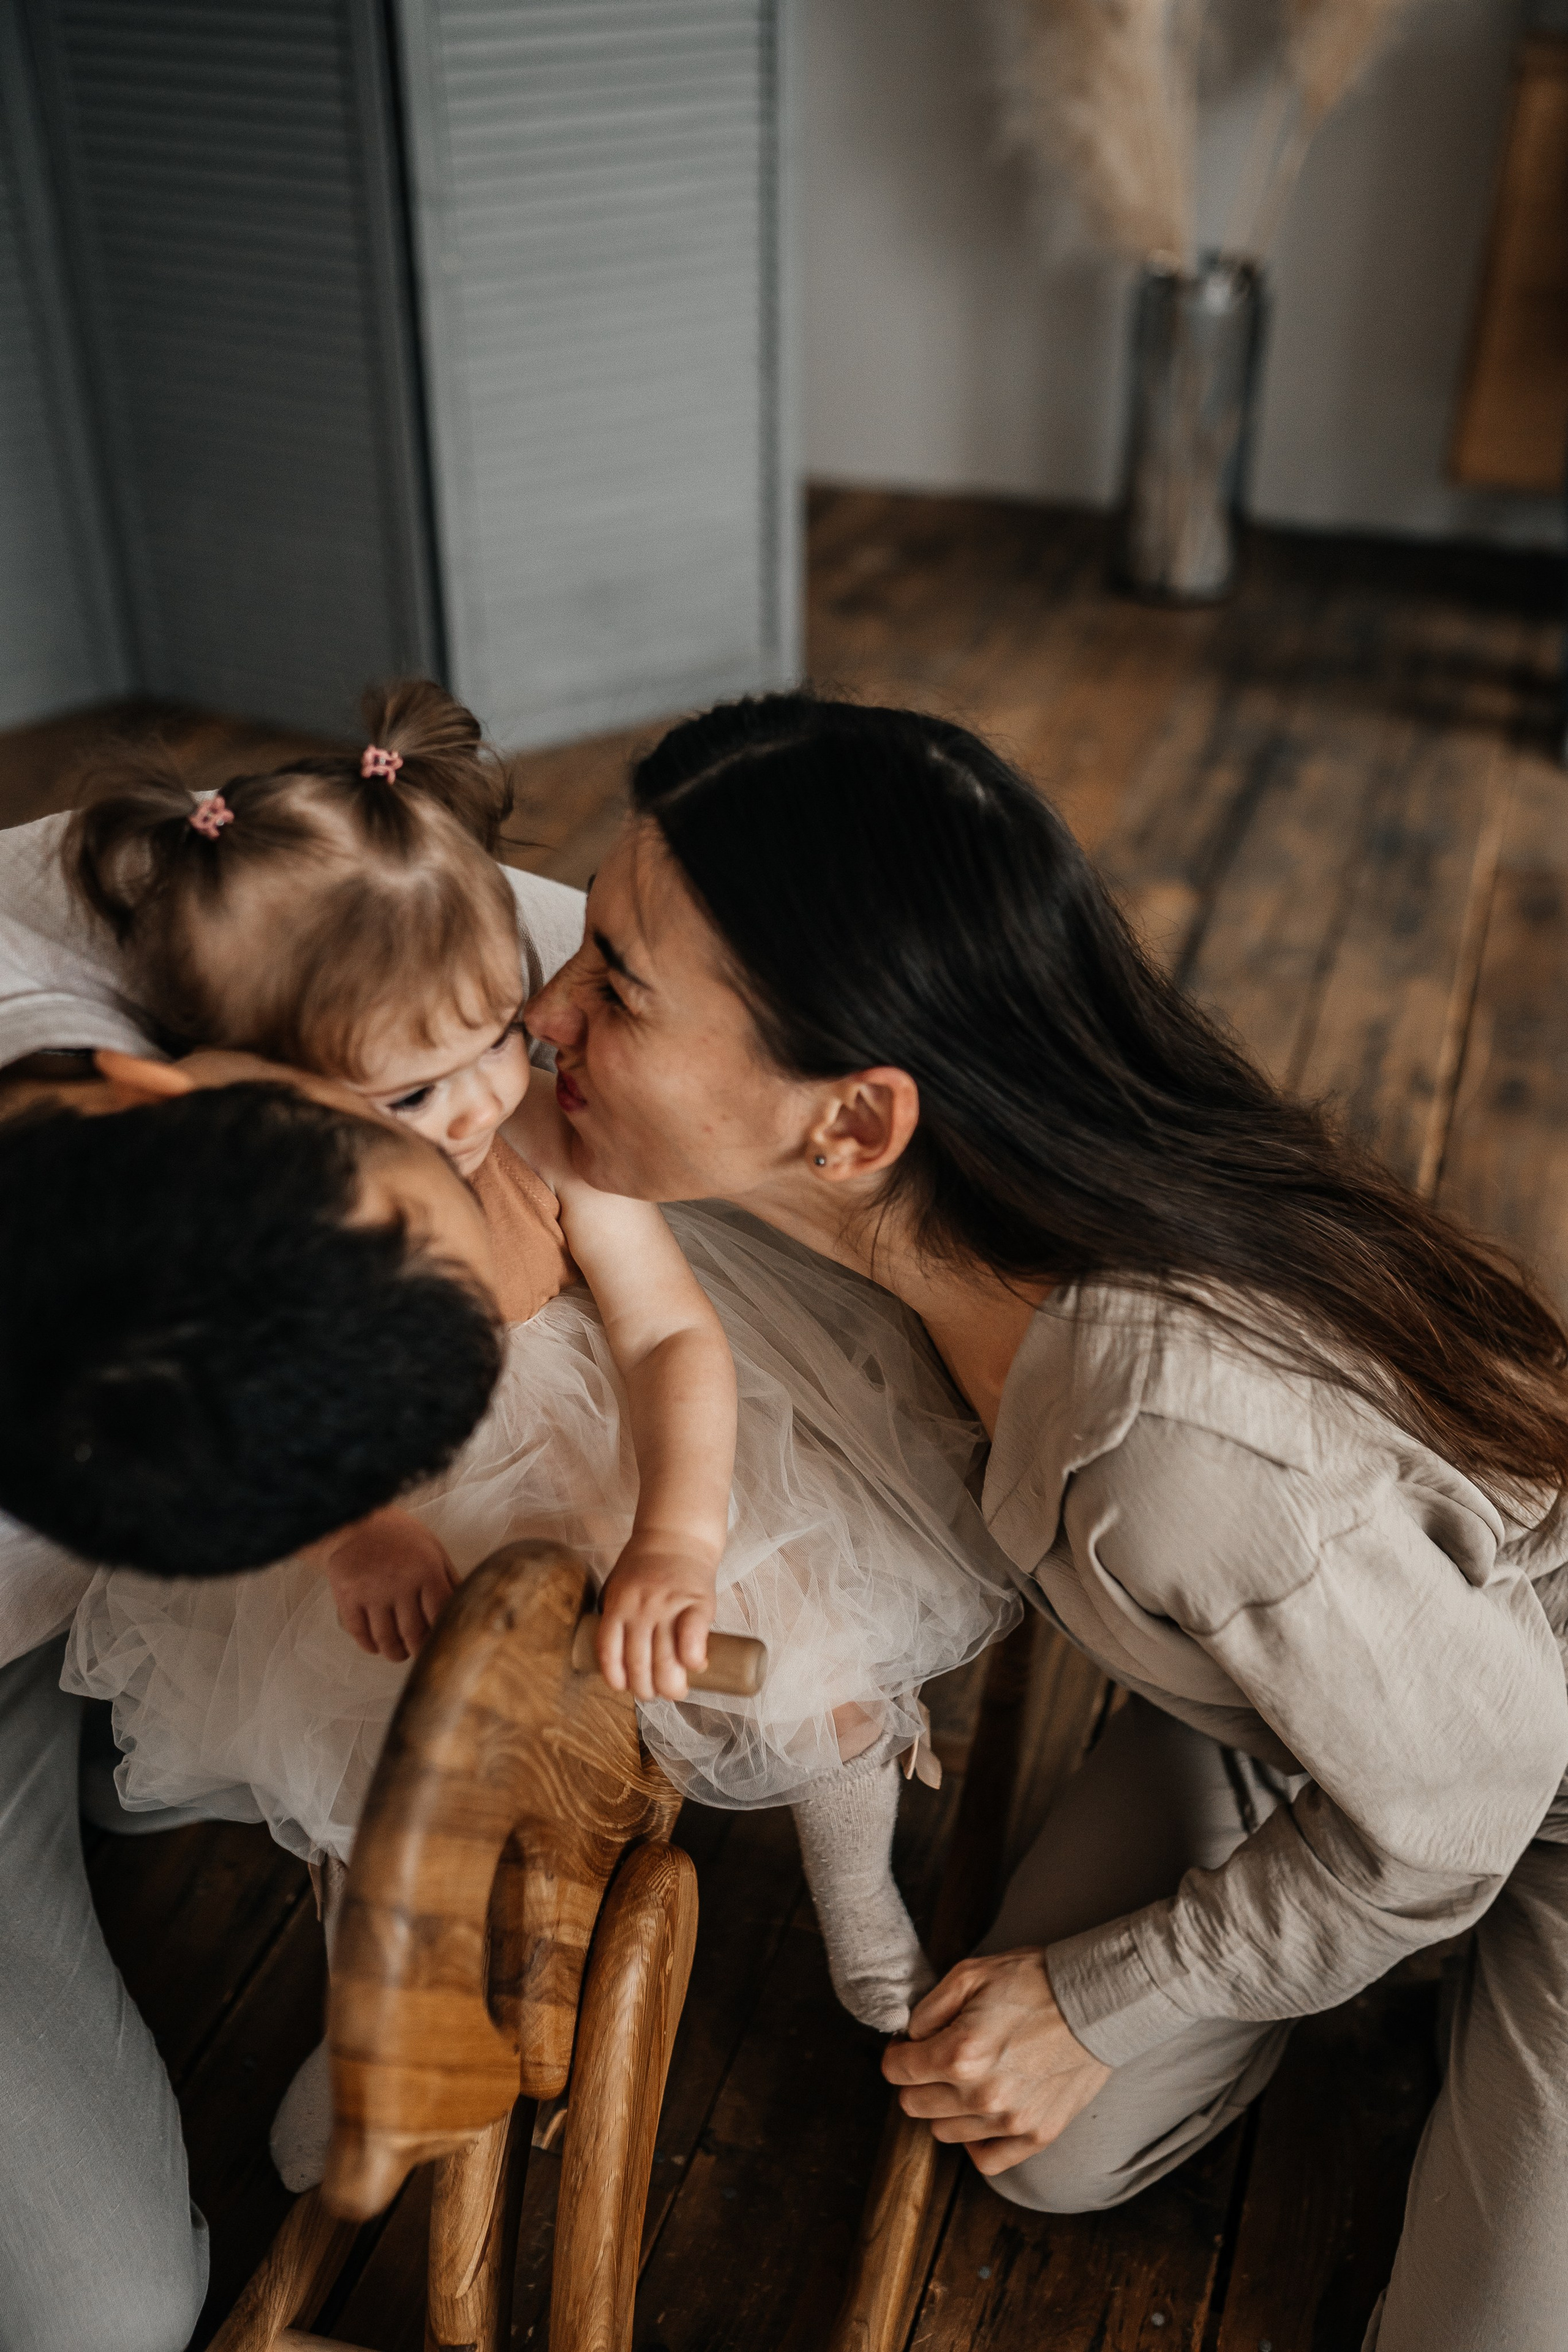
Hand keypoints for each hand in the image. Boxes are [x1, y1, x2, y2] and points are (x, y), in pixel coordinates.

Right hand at [313, 1506, 457, 1662]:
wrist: (353, 1520)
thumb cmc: (399, 1535)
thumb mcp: (433, 1548)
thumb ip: (448, 1579)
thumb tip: (465, 1607)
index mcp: (427, 1571)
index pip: (440, 1617)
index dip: (442, 1636)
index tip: (441, 1642)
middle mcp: (400, 1584)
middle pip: (414, 1635)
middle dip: (419, 1650)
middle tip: (419, 1652)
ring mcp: (372, 1593)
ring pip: (387, 1640)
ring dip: (395, 1652)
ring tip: (399, 1652)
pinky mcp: (347, 1597)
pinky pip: (360, 1633)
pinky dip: (370, 1645)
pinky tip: (376, 1645)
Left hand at [596, 1535, 718, 1700]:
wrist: (677, 1536)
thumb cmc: (645, 1568)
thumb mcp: (618, 1587)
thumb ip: (617, 1618)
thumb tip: (619, 1662)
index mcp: (617, 1606)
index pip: (609, 1653)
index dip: (617, 1679)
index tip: (626, 1689)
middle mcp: (640, 1608)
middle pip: (639, 1664)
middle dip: (648, 1691)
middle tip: (657, 1694)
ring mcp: (668, 1605)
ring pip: (665, 1659)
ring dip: (672, 1686)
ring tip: (676, 1691)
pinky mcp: (696, 1602)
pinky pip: (692, 1637)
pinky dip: (693, 1658)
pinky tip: (696, 1667)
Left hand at [881, 1948, 1111, 2175]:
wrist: (1097, 2001)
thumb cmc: (1033, 1981)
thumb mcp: (970, 1974)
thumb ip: (927, 2009)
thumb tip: (908, 2038)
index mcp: (960, 2053)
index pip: (897, 2071)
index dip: (898, 2053)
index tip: (909, 2044)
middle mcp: (981, 2095)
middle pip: (914, 2105)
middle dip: (917, 2079)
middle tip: (936, 2058)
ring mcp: (1010, 2121)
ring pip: (944, 2132)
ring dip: (944, 2107)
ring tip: (965, 2079)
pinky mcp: (1036, 2135)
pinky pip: (986, 2160)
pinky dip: (975, 2142)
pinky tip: (981, 2114)